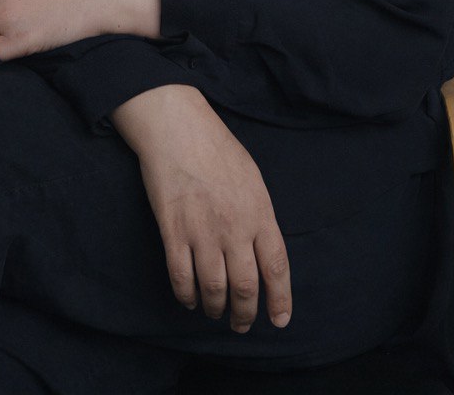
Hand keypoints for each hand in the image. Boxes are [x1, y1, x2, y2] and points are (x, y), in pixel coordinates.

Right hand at [111, 84, 291, 334]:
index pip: (276, 267)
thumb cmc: (217, 149)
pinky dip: (186, 295)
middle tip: (241, 325)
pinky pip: (181, 277)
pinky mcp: (173, 231)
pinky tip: (190, 299)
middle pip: (245, 287)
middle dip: (245, 314)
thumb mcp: (252, 178)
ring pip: (213, 288)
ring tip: (215, 313)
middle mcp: (234, 227)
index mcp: (259, 212)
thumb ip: (259, 215)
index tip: (279, 321)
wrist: (178, 129)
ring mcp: (203, 231)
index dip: (280, 299)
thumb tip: (262, 249)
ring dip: (216, 308)